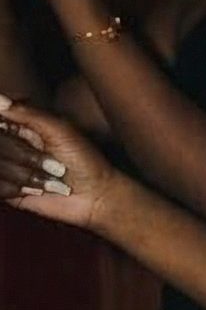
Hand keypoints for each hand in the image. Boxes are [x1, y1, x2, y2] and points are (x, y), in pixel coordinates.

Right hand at [0, 93, 115, 229]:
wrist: (93, 196)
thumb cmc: (84, 160)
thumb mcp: (60, 130)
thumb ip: (28, 113)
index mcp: (22, 126)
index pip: (0, 120)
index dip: (5, 128)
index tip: (32, 139)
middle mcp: (10, 145)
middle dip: (25, 157)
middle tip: (54, 164)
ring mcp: (6, 167)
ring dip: (24, 175)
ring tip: (47, 179)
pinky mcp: (5, 189)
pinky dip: (15, 189)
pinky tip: (36, 190)